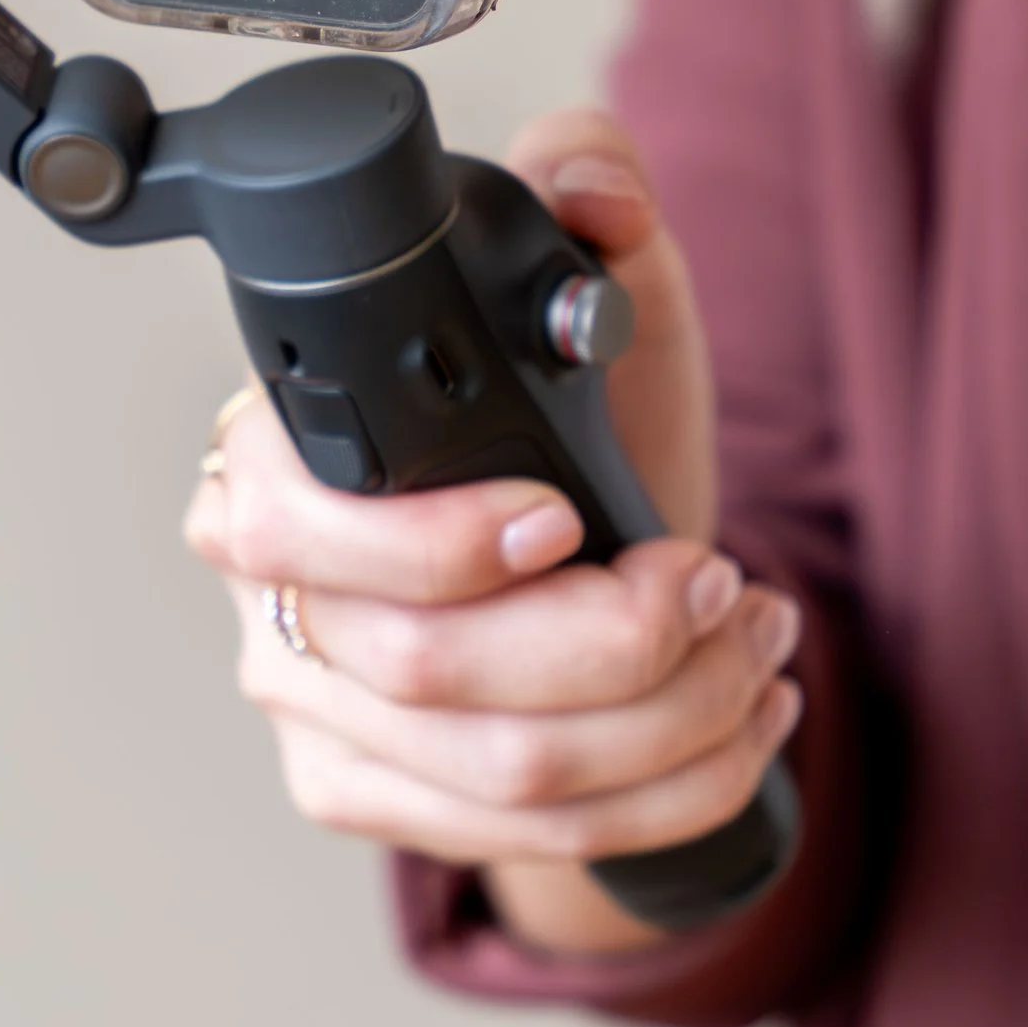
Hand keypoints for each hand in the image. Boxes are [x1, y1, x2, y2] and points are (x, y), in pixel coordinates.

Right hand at [185, 114, 802, 953]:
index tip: (570, 517)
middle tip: (725, 583)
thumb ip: (595, 186)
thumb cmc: (567, 420)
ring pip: (499, 772)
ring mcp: (308, 713)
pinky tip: (743, 720)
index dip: (439, 542)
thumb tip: (591, 191)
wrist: (593, 546)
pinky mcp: (371, 802)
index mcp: (269, 455)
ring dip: (672, 718)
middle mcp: (266, 593)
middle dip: (617, 640)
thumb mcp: (599, 288)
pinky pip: (527, 839)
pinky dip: (672, 789)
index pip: (298, 522)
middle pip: (426, 670)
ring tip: (761, 641)